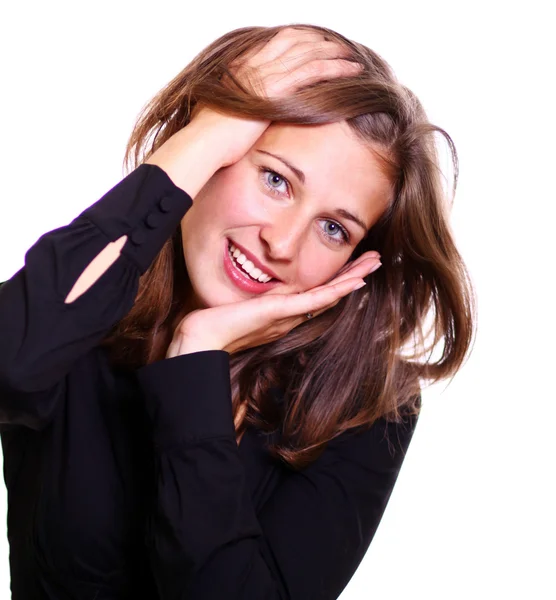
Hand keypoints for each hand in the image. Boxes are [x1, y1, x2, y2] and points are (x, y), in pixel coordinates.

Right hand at [145, 28, 360, 192]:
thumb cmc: (210, 139)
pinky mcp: (275, 89)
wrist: (203, 143)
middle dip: (319, 43)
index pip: (276, 43)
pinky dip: (334, 68)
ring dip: (333, 54)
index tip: (315, 45)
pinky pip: (312, 71)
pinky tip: (351, 70)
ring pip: (307, 54)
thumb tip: (248, 120)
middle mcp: (254, 64)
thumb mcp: (224, 118)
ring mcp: (265, 74)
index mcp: (241, 67)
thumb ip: (240, 109)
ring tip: (351, 58)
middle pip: (295, 42)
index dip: (300, 40)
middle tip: (339, 48)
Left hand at [165, 252, 380, 357]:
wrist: (201, 340)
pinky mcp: (278, 312)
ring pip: (328, 295)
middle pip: (329, 293)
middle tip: (376, 260)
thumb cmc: (216, 322)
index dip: (338, 279)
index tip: (355, 266)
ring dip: (352, 279)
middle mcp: (291, 316)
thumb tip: (266, 286)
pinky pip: (312, 300)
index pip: (317, 293)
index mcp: (283, 312)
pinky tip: (353, 282)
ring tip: (373, 264)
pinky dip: (335, 291)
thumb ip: (258, 297)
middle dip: (353, 275)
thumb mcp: (241, 302)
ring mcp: (287, 315)